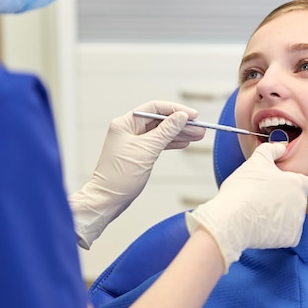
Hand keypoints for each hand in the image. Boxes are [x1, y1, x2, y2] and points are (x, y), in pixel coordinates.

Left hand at [69, 101, 204, 248]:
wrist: (108, 199)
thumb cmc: (120, 176)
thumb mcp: (147, 150)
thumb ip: (166, 131)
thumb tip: (180, 116)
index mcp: (125, 123)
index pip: (154, 108)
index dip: (175, 110)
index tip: (192, 115)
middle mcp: (128, 129)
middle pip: (159, 120)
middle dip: (180, 123)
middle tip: (199, 127)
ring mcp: (133, 142)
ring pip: (161, 132)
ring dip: (179, 133)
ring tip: (198, 135)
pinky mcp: (138, 153)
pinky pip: (158, 143)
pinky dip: (171, 143)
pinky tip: (185, 143)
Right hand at [185, 142, 307, 271]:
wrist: (232, 219)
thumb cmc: (243, 189)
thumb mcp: (256, 162)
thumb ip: (272, 150)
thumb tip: (280, 145)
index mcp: (297, 184)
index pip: (305, 182)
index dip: (291, 182)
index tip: (277, 184)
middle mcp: (302, 203)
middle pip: (297, 200)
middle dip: (284, 199)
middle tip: (262, 198)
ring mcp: (297, 222)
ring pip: (291, 217)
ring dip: (279, 215)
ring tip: (258, 212)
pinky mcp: (290, 238)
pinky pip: (285, 234)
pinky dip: (275, 231)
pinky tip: (260, 225)